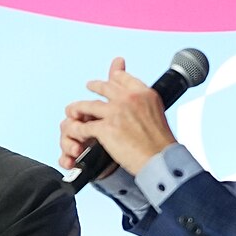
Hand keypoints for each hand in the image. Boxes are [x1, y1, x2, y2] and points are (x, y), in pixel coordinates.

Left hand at [59, 56, 176, 175]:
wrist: (160, 159)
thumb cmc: (161, 143)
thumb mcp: (157, 114)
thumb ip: (144, 106)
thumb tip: (138, 107)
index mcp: (144, 94)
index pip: (124, 78)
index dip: (115, 77)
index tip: (110, 77)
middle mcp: (130, 98)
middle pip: (105, 87)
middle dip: (95, 86)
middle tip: (89, 86)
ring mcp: (116, 112)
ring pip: (89, 106)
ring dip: (78, 108)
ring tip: (73, 109)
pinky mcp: (106, 128)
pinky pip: (85, 126)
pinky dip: (78, 130)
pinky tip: (76, 132)